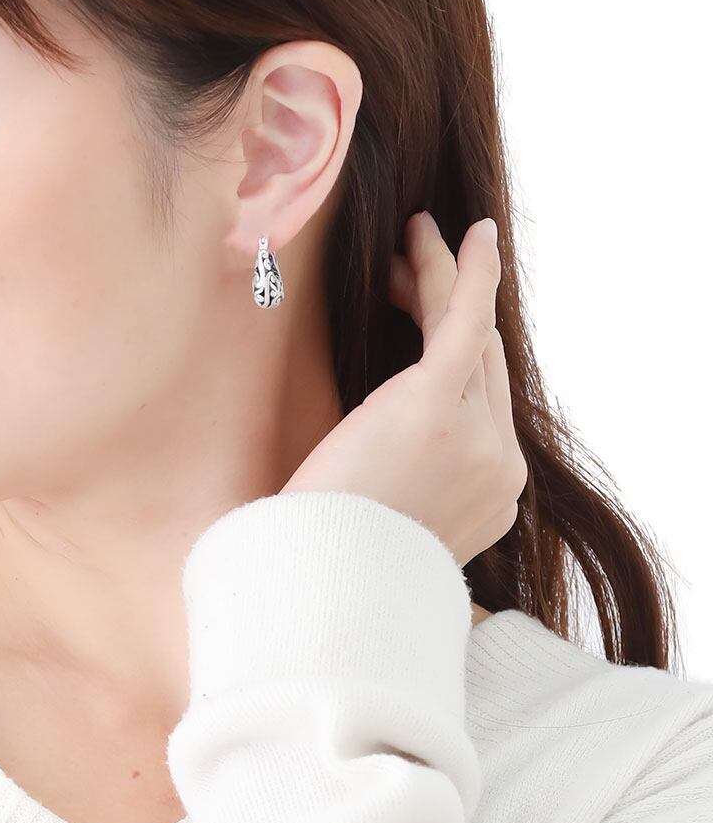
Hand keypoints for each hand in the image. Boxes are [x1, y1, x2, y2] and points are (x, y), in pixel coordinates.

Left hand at [280, 211, 526, 566]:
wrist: (323, 586)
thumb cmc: (336, 558)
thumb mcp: (389, 525)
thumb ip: (409, 490)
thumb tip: (384, 465)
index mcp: (491, 496)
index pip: (481, 404)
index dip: (450, 353)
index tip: (414, 320)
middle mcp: (500, 465)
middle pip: (481, 364)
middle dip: (442, 309)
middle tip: (405, 269)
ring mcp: (480, 436)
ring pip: (468, 337)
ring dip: (439, 282)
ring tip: (413, 240)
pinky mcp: (441, 405)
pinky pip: (465, 323)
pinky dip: (468, 274)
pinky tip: (470, 236)